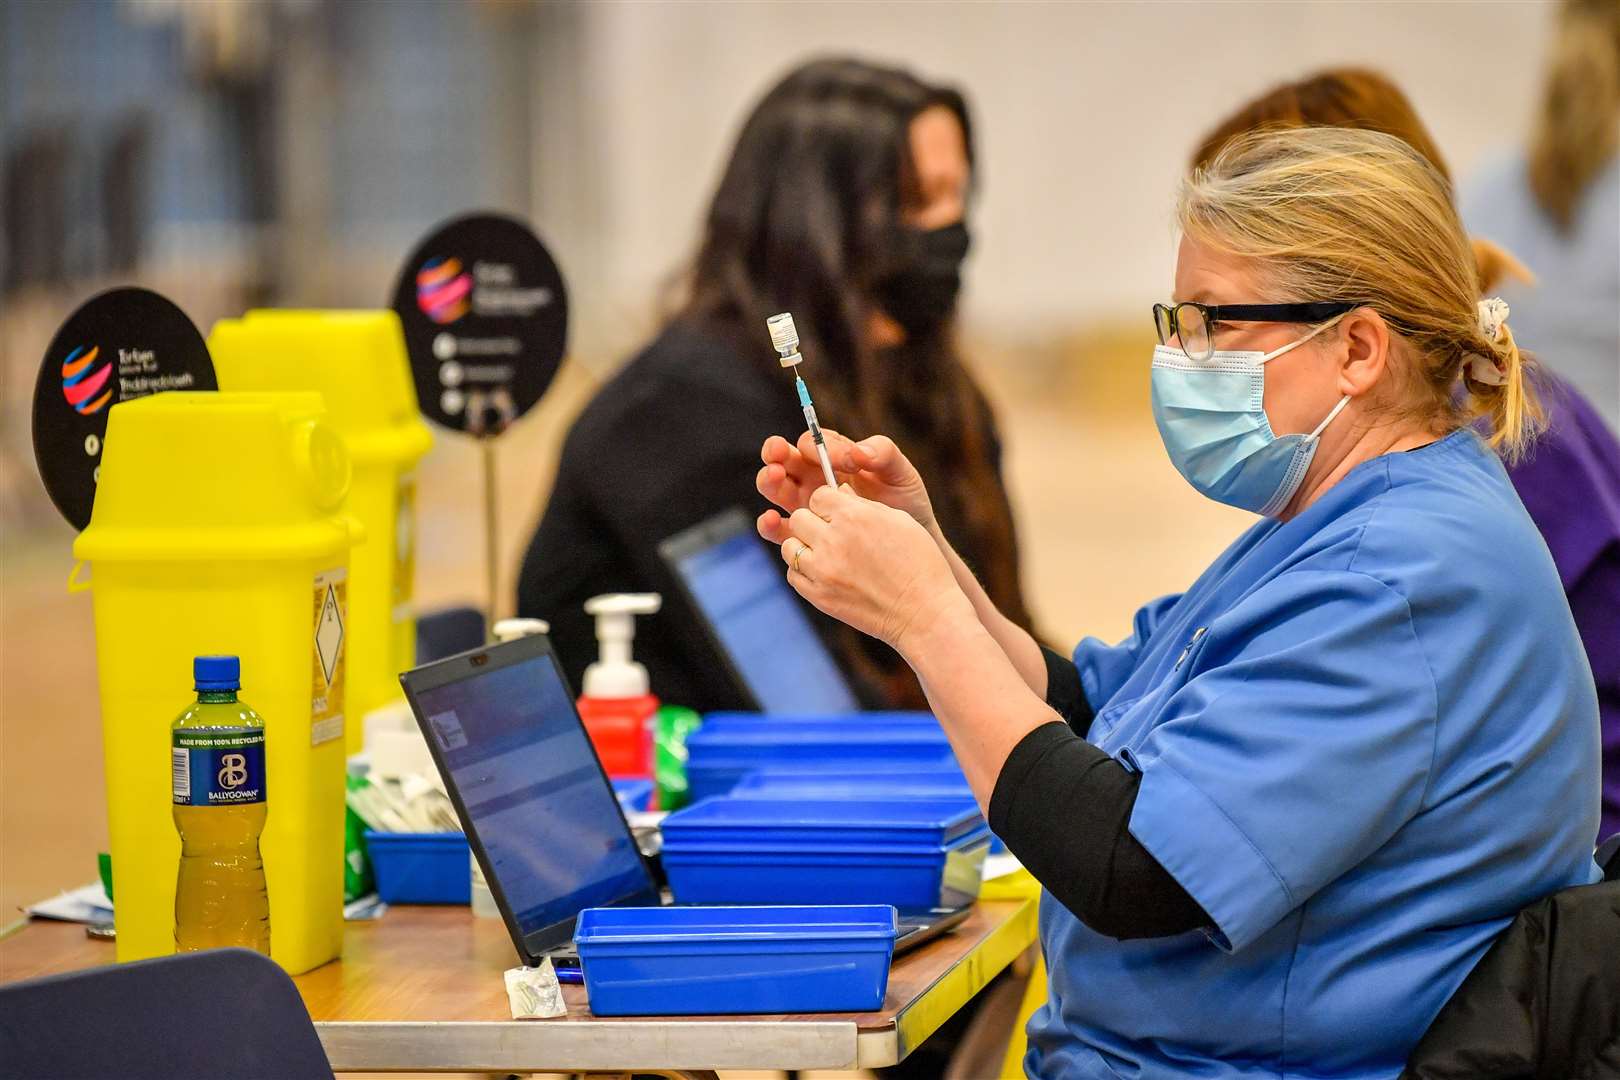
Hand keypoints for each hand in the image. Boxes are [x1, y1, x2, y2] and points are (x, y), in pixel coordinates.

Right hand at [757, 430, 936, 546]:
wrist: (910, 547)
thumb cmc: (906, 504)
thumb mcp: (901, 474)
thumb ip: (883, 453)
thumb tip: (857, 450)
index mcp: (834, 458)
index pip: (812, 443)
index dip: (813, 445)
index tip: (828, 456)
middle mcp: (814, 478)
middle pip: (783, 460)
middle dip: (776, 454)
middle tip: (779, 455)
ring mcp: (806, 507)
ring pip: (775, 489)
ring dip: (769, 482)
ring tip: (775, 478)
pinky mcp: (804, 536)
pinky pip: (779, 529)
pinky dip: (769, 523)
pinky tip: (773, 519)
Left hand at [766, 484, 967, 652]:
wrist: (924, 612)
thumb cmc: (919, 563)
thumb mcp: (899, 521)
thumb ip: (864, 505)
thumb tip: (839, 493)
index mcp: (854, 516)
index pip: (819, 496)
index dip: (827, 502)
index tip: (837, 512)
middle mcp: (833, 540)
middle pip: (799, 517)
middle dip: (813, 521)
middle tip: (830, 532)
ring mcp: (823, 570)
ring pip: (790, 546)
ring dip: (804, 546)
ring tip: (825, 553)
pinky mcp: (819, 596)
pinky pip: (794, 575)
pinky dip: (804, 572)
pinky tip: (824, 572)